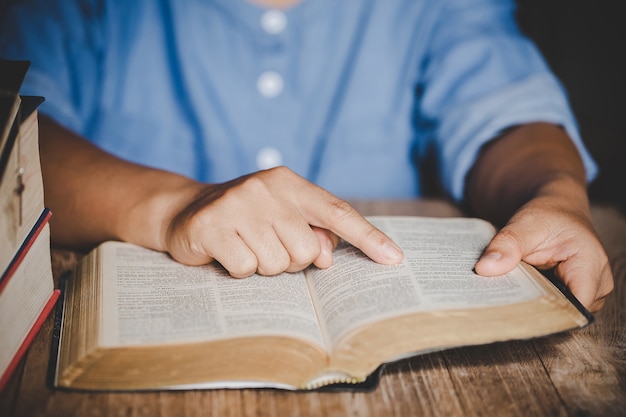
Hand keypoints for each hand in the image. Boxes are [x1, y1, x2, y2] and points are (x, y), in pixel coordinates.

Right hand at [164, 166, 403, 276]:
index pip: (337, 212)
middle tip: (266, 245)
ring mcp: (236, 205)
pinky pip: (246, 269)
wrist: (185, 210)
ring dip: (262, 266)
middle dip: (289, 259)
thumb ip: (312, 233)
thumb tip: (326, 257)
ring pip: (276, 263)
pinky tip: (226, 252)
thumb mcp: (282, 217)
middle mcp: (265, 188)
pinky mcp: (211, 226)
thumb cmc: (246, 218)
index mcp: (289, 182)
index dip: (368, 237)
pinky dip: (239, 270)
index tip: (395, 259)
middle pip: (306, 250)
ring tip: (245, 246)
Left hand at [474, 180, 613, 312]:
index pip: (575, 306)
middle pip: (568, 312)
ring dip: (536, 307)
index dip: (547, 314)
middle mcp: (597, 283)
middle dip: (536, 311)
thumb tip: (484, 269)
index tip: (514, 312)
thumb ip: (506, 247)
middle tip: (503, 303)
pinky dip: (538, 302)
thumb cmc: (547, 215)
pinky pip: (558, 307)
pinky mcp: (577, 294)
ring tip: (510, 297)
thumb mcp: (523, 225)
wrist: (555, 211)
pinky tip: (519, 295)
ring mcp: (589, 291)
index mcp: (590, 263)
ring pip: (562, 312)